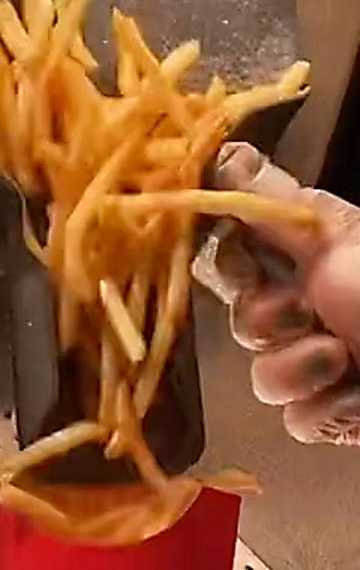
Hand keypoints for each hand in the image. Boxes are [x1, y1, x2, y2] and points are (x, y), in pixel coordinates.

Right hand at [194, 143, 359, 443]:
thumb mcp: (337, 237)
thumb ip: (272, 201)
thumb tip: (223, 150)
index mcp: (313, 258)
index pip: (234, 259)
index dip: (231, 268)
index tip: (248, 267)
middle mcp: (314, 309)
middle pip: (240, 322)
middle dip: (266, 322)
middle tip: (304, 313)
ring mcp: (327, 366)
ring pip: (264, 377)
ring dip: (295, 371)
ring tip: (340, 361)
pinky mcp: (340, 415)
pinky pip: (299, 419)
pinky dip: (327, 410)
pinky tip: (358, 398)